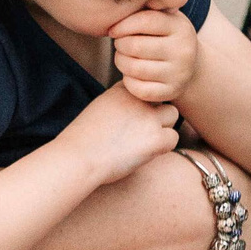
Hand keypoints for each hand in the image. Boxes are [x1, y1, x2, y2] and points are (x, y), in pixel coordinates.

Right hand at [62, 85, 180, 182]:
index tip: (128, 120)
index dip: (140, 105)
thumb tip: (134, 113)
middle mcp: (137, 99)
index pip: (143, 90)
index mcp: (120, 90)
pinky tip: (145, 154)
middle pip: (160, 99)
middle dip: (155, 113)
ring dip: (163, 128)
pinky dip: (163, 147)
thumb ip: (119, 105)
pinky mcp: (156, 137)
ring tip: (144, 142)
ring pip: (172, 115)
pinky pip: (173, 138)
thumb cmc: (81, 142)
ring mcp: (148, 117)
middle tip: (140, 132)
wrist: (77, 158)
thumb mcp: (97, 110)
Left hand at [111, 8, 200, 104]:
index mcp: (180, 27)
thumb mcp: (163, 18)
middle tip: (120, 44)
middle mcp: (184, 50)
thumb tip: (118, 3)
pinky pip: (137, 89)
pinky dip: (128, 81)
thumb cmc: (165, 37)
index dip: (121, 25)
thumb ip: (146, 8)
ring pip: (133, 68)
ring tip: (124, 57)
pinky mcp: (171, 92)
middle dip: (120, 45)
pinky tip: (131, 74)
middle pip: (134, 46)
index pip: (144, 21)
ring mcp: (179, 73)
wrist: (190, 66)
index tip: (113, 30)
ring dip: (121, 62)